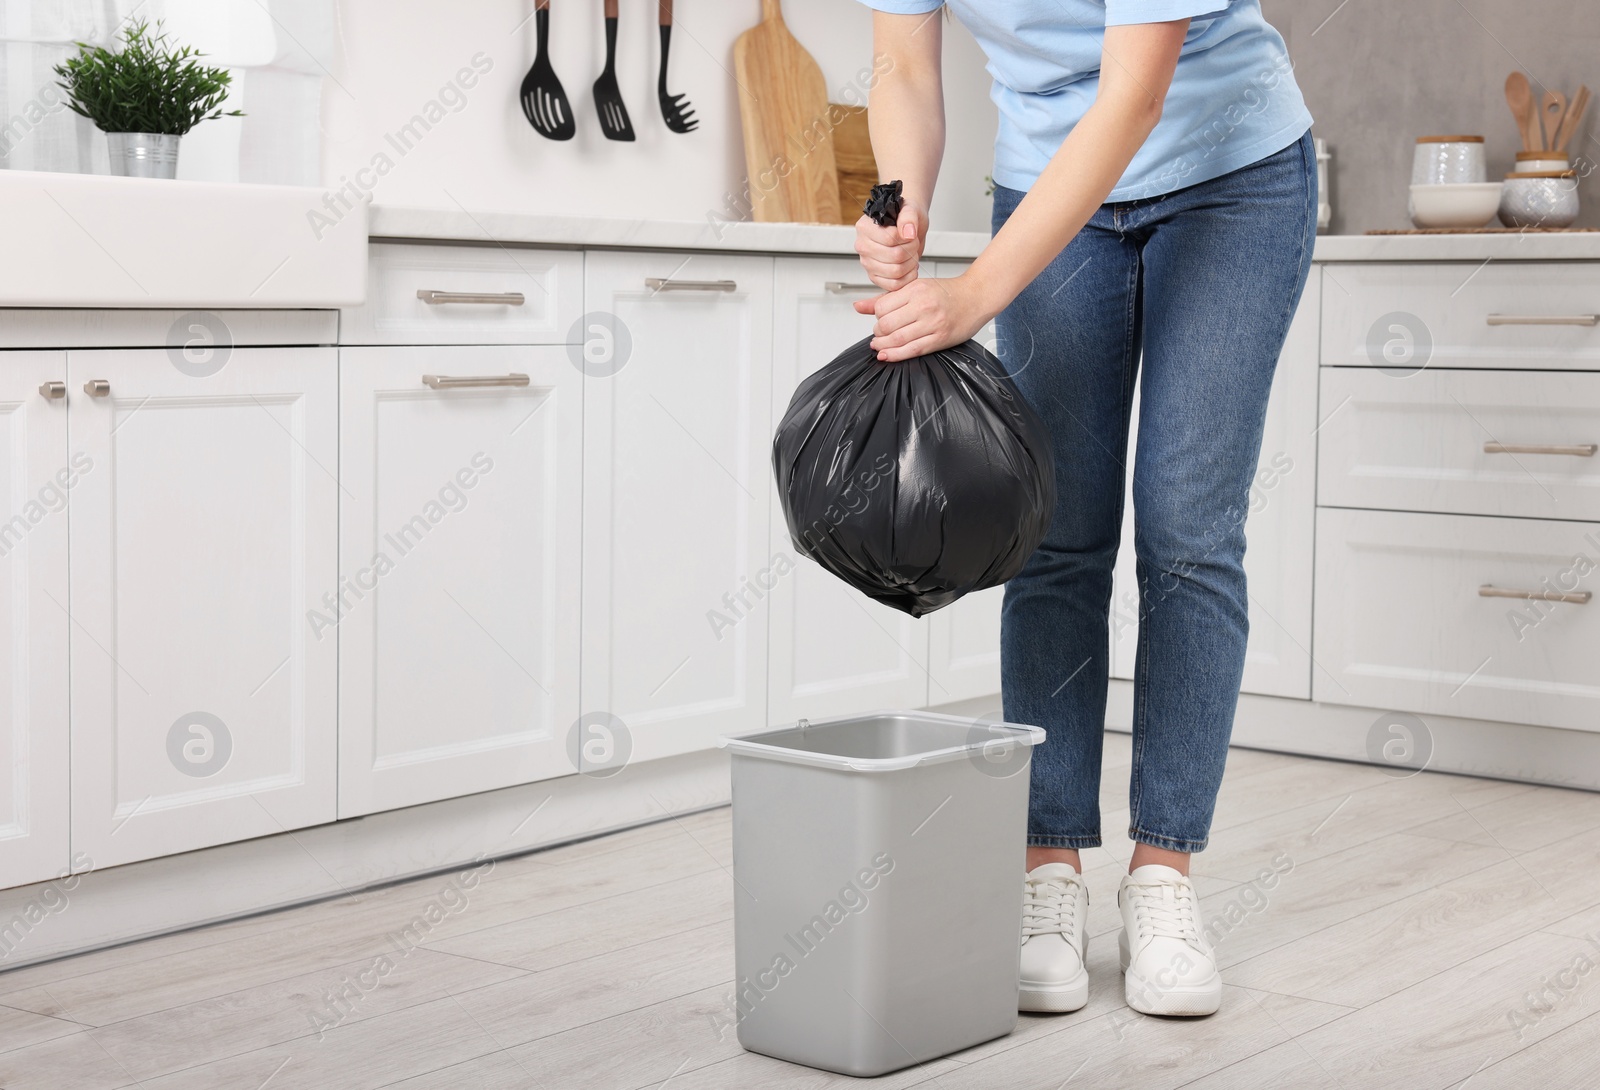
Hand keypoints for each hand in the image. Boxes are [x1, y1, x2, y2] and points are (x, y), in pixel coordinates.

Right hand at [853, 197, 927, 290]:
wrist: (908, 228)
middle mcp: (862, 246)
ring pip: (895, 272)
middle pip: (894, 256)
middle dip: (911, 250)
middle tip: (913, 243)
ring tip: (912, 254)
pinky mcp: (875, 277)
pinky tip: (910, 267)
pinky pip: (893, 285)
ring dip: (911, 263)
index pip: (889, 239)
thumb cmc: (906, 218)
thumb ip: (908, 217)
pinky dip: (907, 277)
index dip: (906, 238)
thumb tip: (907, 233)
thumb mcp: (910, 210)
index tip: (910, 233)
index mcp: (864, 228)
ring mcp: (867, 263)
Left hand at [853, 272, 994, 362]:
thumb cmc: (947, 292)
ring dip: (883, 345)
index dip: (876, 317)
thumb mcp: (915, 288)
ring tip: (879, 345)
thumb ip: (885, 298)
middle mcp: (924, 306)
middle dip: (878, 332)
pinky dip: (896, 355)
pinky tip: (887, 355)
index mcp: (916, 290)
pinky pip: (912, 350)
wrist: (976, 297)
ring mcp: (932, 324)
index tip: (879, 320)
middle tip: (879, 334)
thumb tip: (858, 306)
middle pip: (887, 325)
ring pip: (898, 339)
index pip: (883, 307)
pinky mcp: (939, 339)